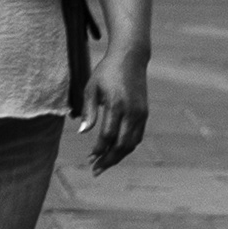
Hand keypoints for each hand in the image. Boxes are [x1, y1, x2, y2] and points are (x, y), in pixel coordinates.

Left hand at [83, 44, 150, 171]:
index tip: (90, 158)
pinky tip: (116, 151)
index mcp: (116, 105)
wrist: (130, 58)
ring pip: (132, 143)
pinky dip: (127, 146)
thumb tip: (82, 132)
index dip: (99, 150)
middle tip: (96, 170)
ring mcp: (141, 113)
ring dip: (119, 156)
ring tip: (104, 163)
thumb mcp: (91, 87)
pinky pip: (137, 136)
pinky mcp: (145, 113)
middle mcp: (132, 112)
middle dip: (109, 160)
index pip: (108, 136)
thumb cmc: (106, 71)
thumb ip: (89, 111)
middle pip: (122, 145)